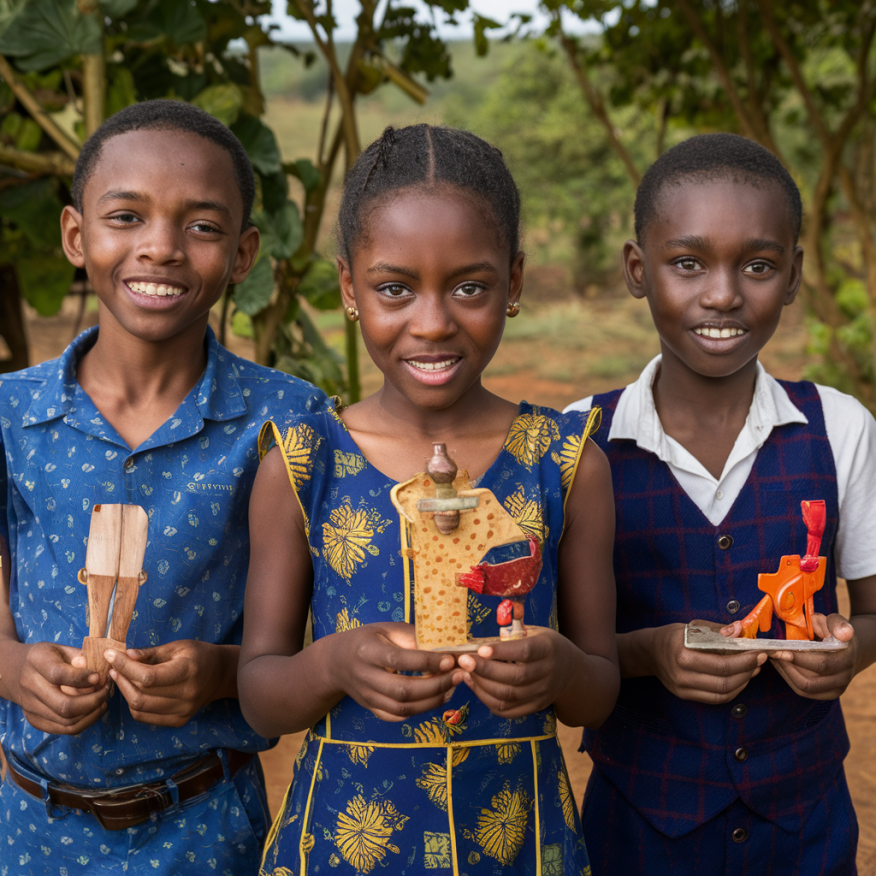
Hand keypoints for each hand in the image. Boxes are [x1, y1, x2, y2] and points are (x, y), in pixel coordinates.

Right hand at [17, 642, 108, 733]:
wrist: (16, 670)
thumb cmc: (48, 656)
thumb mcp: (63, 648)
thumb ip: (81, 658)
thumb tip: (100, 673)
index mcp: (37, 661)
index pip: (58, 675)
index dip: (82, 679)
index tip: (99, 677)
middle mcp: (30, 686)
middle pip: (64, 705)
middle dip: (93, 701)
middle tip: (106, 690)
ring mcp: (30, 707)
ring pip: (67, 721)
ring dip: (92, 713)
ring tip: (103, 700)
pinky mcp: (35, 721)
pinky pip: (64, 729)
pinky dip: (85, 722)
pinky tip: (95, 710)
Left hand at [106, 640, 233, 727]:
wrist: (219, 674)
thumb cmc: (197, 655)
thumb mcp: (176, 646)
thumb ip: (150, 653)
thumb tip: (125, 655)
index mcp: (187, 671)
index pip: (148, 677)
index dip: (125, 667)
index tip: (110, 655)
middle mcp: (186, 695)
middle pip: (141, 695)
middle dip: (121, 678)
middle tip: (113, 665)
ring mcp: (183, 711)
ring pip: (140, 708)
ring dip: (124, 692)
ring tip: (119, 676)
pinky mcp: (179, 720)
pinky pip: (146, 717)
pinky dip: (134, 704)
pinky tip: (132, 690)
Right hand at [329, 623, 456, 721]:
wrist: (336, 662)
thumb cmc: (367, 639)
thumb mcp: (386, 629)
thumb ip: (412, 636)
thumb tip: (445, 645)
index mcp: (368, 651)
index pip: (398, 660)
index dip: (426, 661)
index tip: (450, 659)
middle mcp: (365, 677)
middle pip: (402, 690)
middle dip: (435, 685)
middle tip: (458, 675)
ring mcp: (367, 697)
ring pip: (403, 708)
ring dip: (433, 700)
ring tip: (453, 686)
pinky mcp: (371, 709)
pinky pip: (398, 716)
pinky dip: (420, 710)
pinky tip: (436, 697)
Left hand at [454, 627, 574, 718]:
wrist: (571, 670)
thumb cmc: (545, 645)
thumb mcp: (536, 632)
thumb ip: (513, 632)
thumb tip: (483, 638)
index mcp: (548, 649)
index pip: (525, 652)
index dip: (502, 652)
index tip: (480, 649)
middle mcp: (547, 673)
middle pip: (514, 677)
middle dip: (485, 670)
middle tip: (463, 661)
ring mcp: (542, 693)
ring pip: (508, 696)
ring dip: (482, 686)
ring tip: (466, 673)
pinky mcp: (535, 707)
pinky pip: (508, 710)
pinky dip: (488, 701)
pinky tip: (476, 686)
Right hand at [650, 621, 766, 703]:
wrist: (650, 652)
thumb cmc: (673, 636)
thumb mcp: (693, 626)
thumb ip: (718, 629)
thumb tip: (740, 629)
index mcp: (682, 654)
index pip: (721, 664)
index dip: (744, 661)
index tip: (758, 652)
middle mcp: (682, 675)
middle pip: (724, 682)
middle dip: (747, 672)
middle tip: (759, 661)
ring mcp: (683, 688)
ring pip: (722, 694)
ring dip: (743, 683)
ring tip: (752, 670)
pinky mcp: (685, 696)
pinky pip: (715, 699)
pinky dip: (732, 691)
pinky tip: (740, 680)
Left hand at [767, 613, 856, 699]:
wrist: (848, 649)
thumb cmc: (834, 632)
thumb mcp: (835, 622)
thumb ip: (836, 624)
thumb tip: (843, 633)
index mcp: (846, 658)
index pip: (821, 664)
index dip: (798, 658)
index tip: (779, 649)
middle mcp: (844, 677)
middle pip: (809, 682)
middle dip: (786, 667)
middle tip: (770, 653)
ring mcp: (837, 688)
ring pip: (804, 688)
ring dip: (785, 673)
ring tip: (774, 657)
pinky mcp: (828, 694)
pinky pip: (803, 691)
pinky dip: (789, 678)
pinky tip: (781, 665)